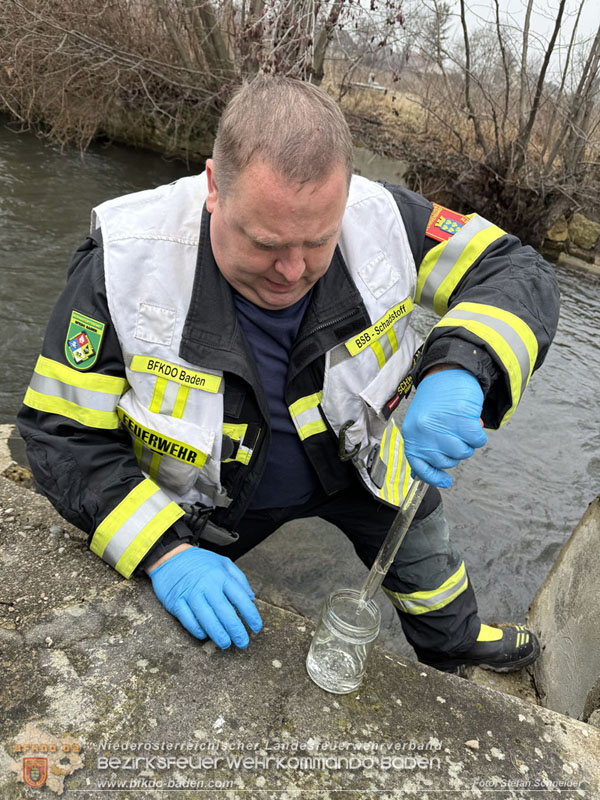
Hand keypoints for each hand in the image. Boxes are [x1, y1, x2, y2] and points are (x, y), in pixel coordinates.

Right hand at [149, 546, 262, 648]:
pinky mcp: (175, 602)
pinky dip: (197, 630)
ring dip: (218, 634)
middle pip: (225, 612)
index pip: (241, 598)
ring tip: (226, 644)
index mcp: (221, 575)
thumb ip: (239, 579)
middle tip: (243, 643)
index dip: (251, 615)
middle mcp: (207, 585)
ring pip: (207, 619)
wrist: (171, 556)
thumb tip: (251, 598)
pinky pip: (188, 620)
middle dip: (236, 630)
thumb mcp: (223, 562)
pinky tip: (205, 635)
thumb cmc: (200, 562)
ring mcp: (190, 594)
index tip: (257, 627)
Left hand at [401, 367, 486, 487]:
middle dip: (454, 453)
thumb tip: (420, 473)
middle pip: (446, 461)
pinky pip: (476, 440)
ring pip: (462, 452)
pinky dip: (478, 436)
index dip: (434, 477)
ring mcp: (442, 423)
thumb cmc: (436, 400)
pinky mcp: (462, 417)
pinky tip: (473, 425)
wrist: (449, 372)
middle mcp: (424, 430)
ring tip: (463, 429)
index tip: (445, 481)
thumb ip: (423, 447)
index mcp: (412, 434)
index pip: (420, 465)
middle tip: (456, 437)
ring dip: (467, 444)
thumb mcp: (421, 424)